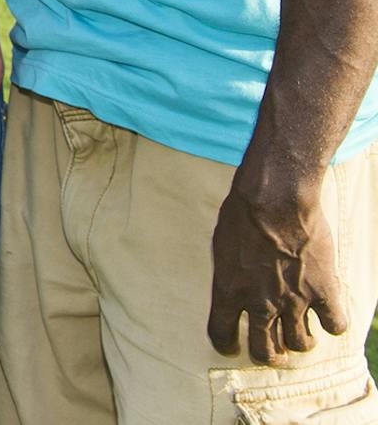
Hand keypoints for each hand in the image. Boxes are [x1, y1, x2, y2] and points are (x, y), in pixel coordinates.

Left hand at [208, 178, 349, 364]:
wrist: (275, 199)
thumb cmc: (241, 214)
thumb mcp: (221, 246)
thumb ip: (230, 273)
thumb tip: (236, 285)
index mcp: (228, 291)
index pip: (221, 334)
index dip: (227, 345)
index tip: (232, 347)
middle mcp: (260, 303)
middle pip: (265, 352)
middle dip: (271, 356)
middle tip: (277, 353)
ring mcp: (293, 300)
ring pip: (300, 343)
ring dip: (302, 342)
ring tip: (304, 334)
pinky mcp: (323, 291)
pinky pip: (336, 324)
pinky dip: (334, 323)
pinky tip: (330, 315)